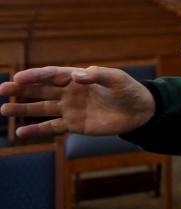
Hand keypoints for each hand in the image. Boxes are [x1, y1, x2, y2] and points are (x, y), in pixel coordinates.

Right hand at [0, 66, 155, 137]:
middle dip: (22, 89)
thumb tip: (77, 75)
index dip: (35, 75)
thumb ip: (98, 75)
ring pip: (42, 109)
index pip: (52, 74)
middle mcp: (70, 92)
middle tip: (2, 89)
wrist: (139, 111)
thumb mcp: (117, 79)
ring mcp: (71, 109)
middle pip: (41, 90)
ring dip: (23, 109)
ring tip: (3, 109)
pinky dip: (37, 131)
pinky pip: (52, 128)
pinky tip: (20, 134)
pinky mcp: (75, 125)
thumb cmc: (128, 90)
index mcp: (78, 78)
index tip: (18, 77)